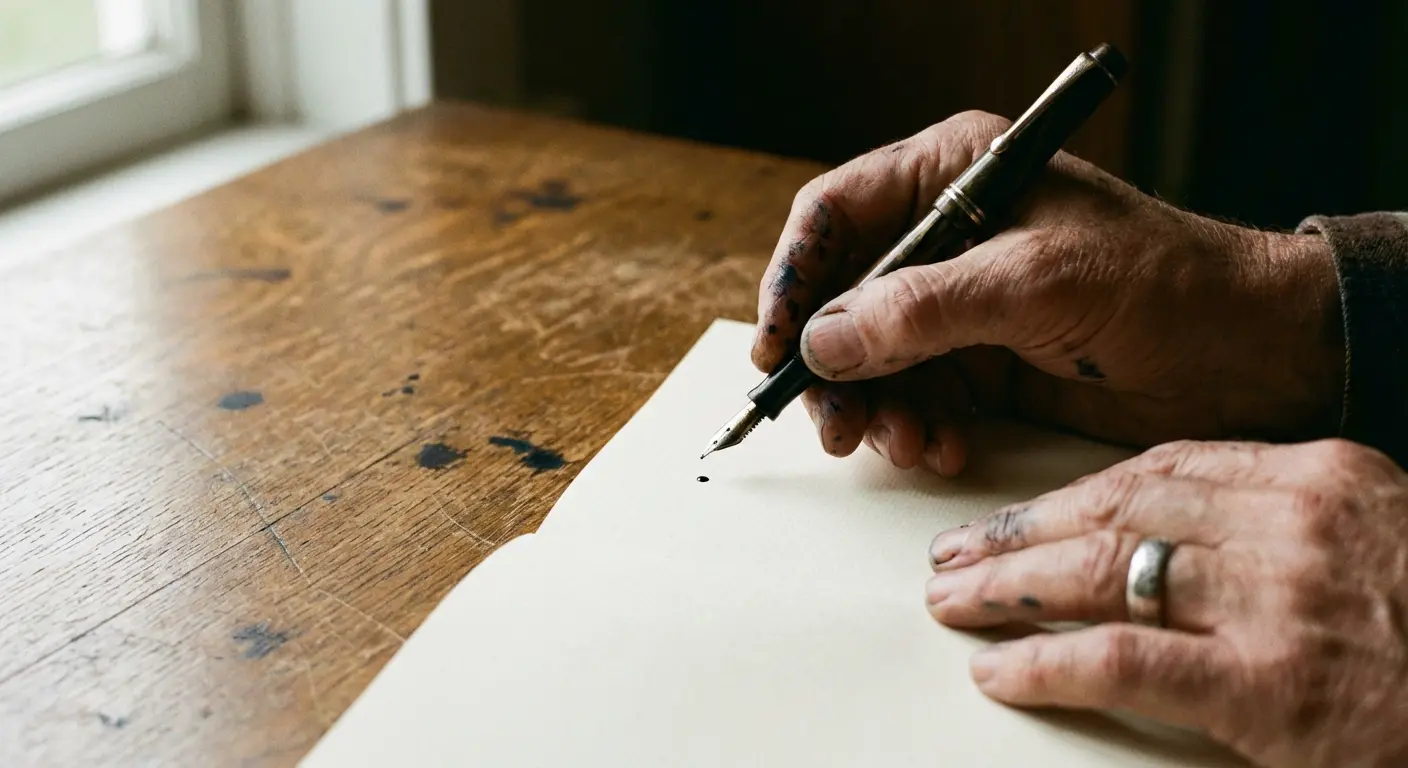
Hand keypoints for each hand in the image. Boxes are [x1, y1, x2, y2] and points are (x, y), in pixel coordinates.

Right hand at [751, 111, 1343, 475]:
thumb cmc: (1165, 285)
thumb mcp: (1035, 283)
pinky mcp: (986, 361)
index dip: (794, 279)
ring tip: (903, 442)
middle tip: (834, 424)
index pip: (835, 215)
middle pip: (843, 297)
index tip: (777, 346)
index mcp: (955, 175)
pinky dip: (918, 427)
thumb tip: (824, 339)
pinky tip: (942, 447)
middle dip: (833, 365)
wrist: (1253, 354)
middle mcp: (949, 235)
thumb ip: (921, 309)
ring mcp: (965, 303)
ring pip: (875, 358)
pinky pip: (919, 396)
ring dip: (876, 408)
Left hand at [924, 438, 1407, 766]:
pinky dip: (1047, 663)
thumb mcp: (1381, 544)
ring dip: (1012, 586)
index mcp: (1324, 477)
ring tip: (954, 600)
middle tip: (956, 553)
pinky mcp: (1273, 689)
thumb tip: (1171, 541)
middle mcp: (1296, 523)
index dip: (1071, 492)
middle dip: (1022, 532)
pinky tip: (1001, 671)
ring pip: (1105, 571)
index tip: (1020, 512)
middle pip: (1117, 507)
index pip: (1161, 468)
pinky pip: (1123, 661)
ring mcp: (1282, 602)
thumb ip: (1282, 529)